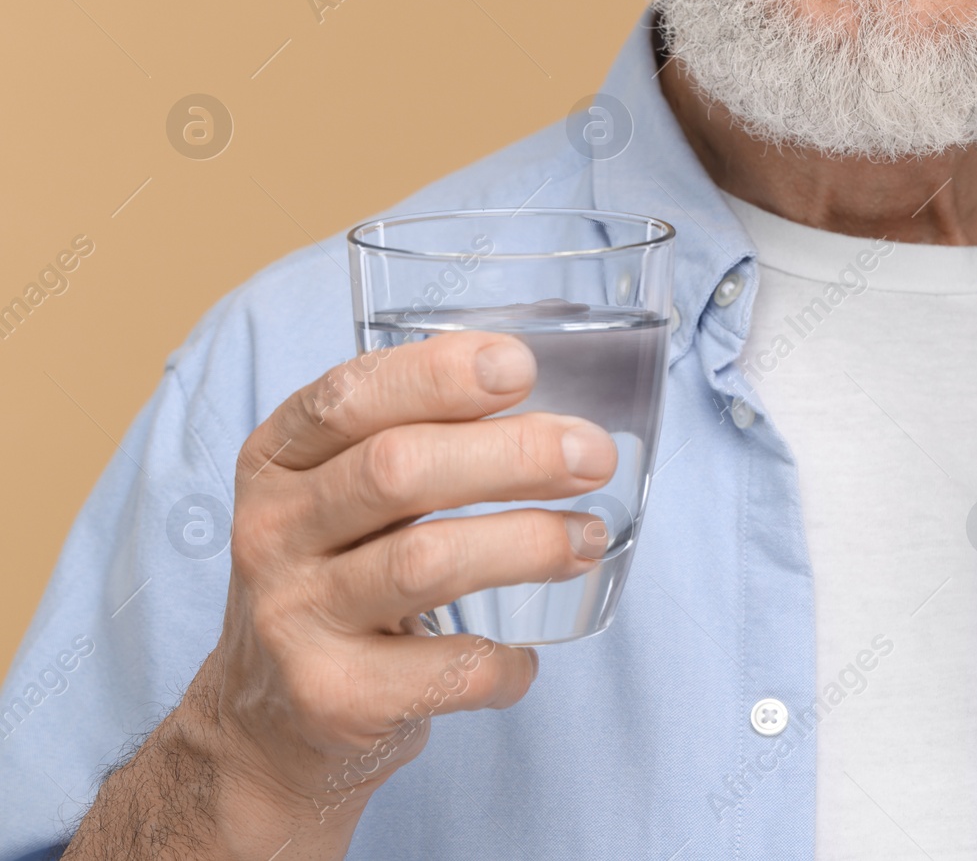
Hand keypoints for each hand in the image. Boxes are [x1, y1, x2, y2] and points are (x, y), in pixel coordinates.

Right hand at [67, 332, 617, 858]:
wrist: (266, 726)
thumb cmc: (337, 580)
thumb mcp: (342, 498)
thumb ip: (417, 445)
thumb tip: (558, 416)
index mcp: (277, 462)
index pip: (349, 398)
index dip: (437, 375)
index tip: (521, 366)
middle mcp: (272, 532)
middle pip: (397, 470)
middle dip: (513, 455)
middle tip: (593, 456)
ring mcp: (293, 617)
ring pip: (426, 562)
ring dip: (528, 544)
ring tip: (587, 539)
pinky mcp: (331, 697)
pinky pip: (447, 669)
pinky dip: (505, 660)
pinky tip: (525, 656)